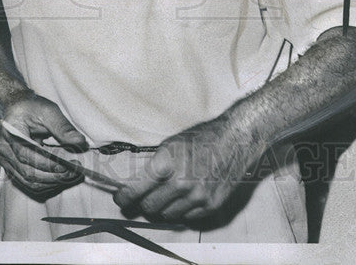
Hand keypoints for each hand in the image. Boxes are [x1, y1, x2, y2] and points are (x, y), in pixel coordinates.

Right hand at [0, 92, 86, 197]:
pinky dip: (45, 184)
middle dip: (53, 175)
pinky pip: (28, 183)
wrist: (18, 108)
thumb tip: (79, 141)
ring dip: (51, 182)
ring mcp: (7, 161)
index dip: (47, 163)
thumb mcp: (48, 111)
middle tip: (74, 172)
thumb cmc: (32, 107)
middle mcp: (5, 150)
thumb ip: (63, 127)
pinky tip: (59, 178)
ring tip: (70, 176)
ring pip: (29, 181)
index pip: (26, 154)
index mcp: (10, 132)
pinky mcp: (12, 168)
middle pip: (28, 171)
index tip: (67, 165)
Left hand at [114, 116, 254, 225]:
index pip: (136, 190)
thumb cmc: (201, 139)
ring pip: (166, 215)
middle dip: (144, 202)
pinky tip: (186, 195)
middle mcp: (181, 182)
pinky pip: (186, 217)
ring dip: (164, 207)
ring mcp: (196, 196)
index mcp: (167, 162)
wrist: (234, 141)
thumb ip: (154, 165)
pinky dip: (182, 209)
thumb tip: (134, 183)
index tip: (121, 199)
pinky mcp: (210, 205)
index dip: (124, 197)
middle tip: (145, 196)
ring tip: (170, 193)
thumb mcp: (171, 144)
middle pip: (149, 206)